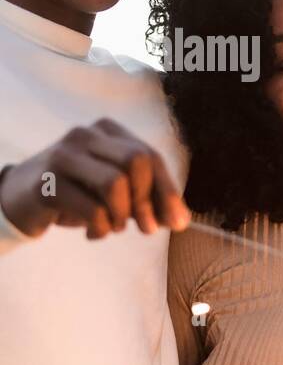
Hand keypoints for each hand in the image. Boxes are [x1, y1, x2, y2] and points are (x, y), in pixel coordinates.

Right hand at [0, 119, 189, 239]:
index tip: (177, 222)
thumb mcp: (114, 191)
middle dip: (148, 201)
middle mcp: (85, 135)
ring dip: (123, 215)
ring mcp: (63, 156)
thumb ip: (148, 198)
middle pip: (137, 161)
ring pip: (115, 183)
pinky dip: (101, 229)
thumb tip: (181, 220)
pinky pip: (91, 209)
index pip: (151, 156)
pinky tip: (95, 233)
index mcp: (107, 130)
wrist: (17, 198)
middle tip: (146, 228)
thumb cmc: (76, 193)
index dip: (168, 191)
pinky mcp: (46, 182)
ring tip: (115, 228)